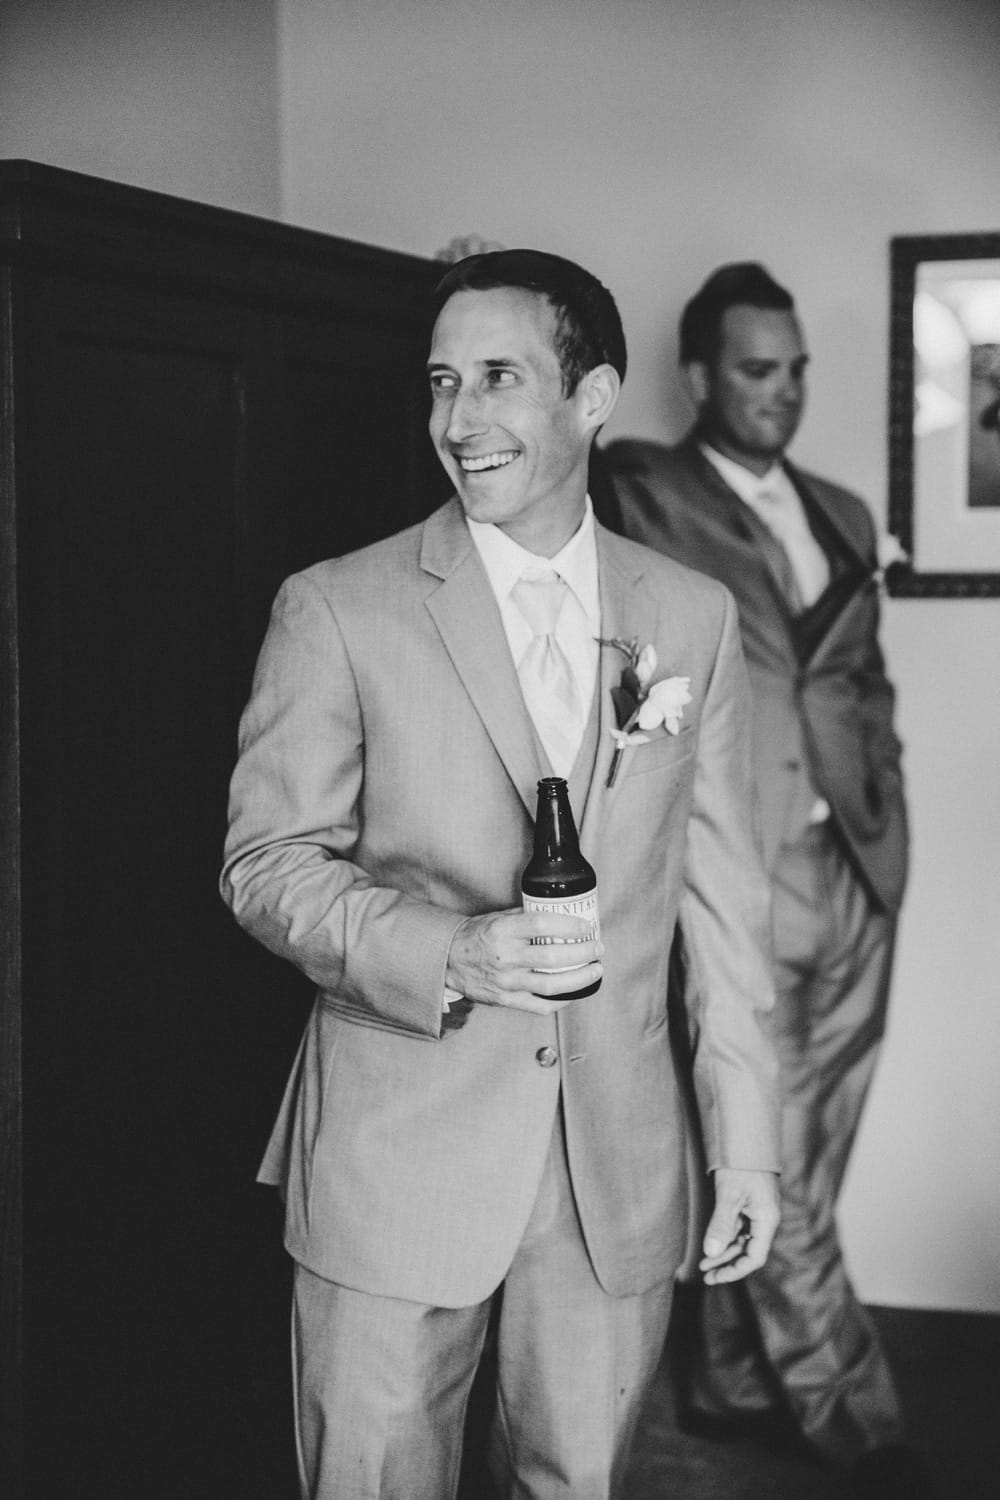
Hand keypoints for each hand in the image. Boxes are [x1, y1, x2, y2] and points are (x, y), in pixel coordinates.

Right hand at [446, 909, 603, 1015]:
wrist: (448, 961)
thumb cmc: (476, 936)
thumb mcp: (498, 917)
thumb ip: (526, 916)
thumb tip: (559, 913)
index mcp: (503, 931)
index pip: (542, 925)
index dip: (569, 925)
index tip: (586, 925)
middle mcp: (505, 957)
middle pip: (552, 957)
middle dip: (582, 952)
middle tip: (597, 947)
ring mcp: (507, 982)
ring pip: (551, 985)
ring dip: (580, 978)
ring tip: (595, 970)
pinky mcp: (507, 1000)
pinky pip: (540, 1005)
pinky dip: (562, 1000)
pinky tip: (574, 992)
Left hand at [699, 1168, 779, 1284]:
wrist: (747, 1139)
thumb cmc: (741, 1165)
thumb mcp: (729, 1196)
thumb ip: (721, 1225)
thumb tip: (711, 1253)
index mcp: (767, 1220)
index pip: (754, 1257)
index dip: (735, 1270)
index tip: (715, 1276)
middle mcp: (765, 1220)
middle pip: (748, 1252)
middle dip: (726, 1264)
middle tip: (705, 1273)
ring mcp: (758, 1213)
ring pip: (742, 1241)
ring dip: (724, 1252)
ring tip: (703, 1262)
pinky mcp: (750, 1205)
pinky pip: (739, 1228)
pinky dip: (725, 1237)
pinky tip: (712, 1244)